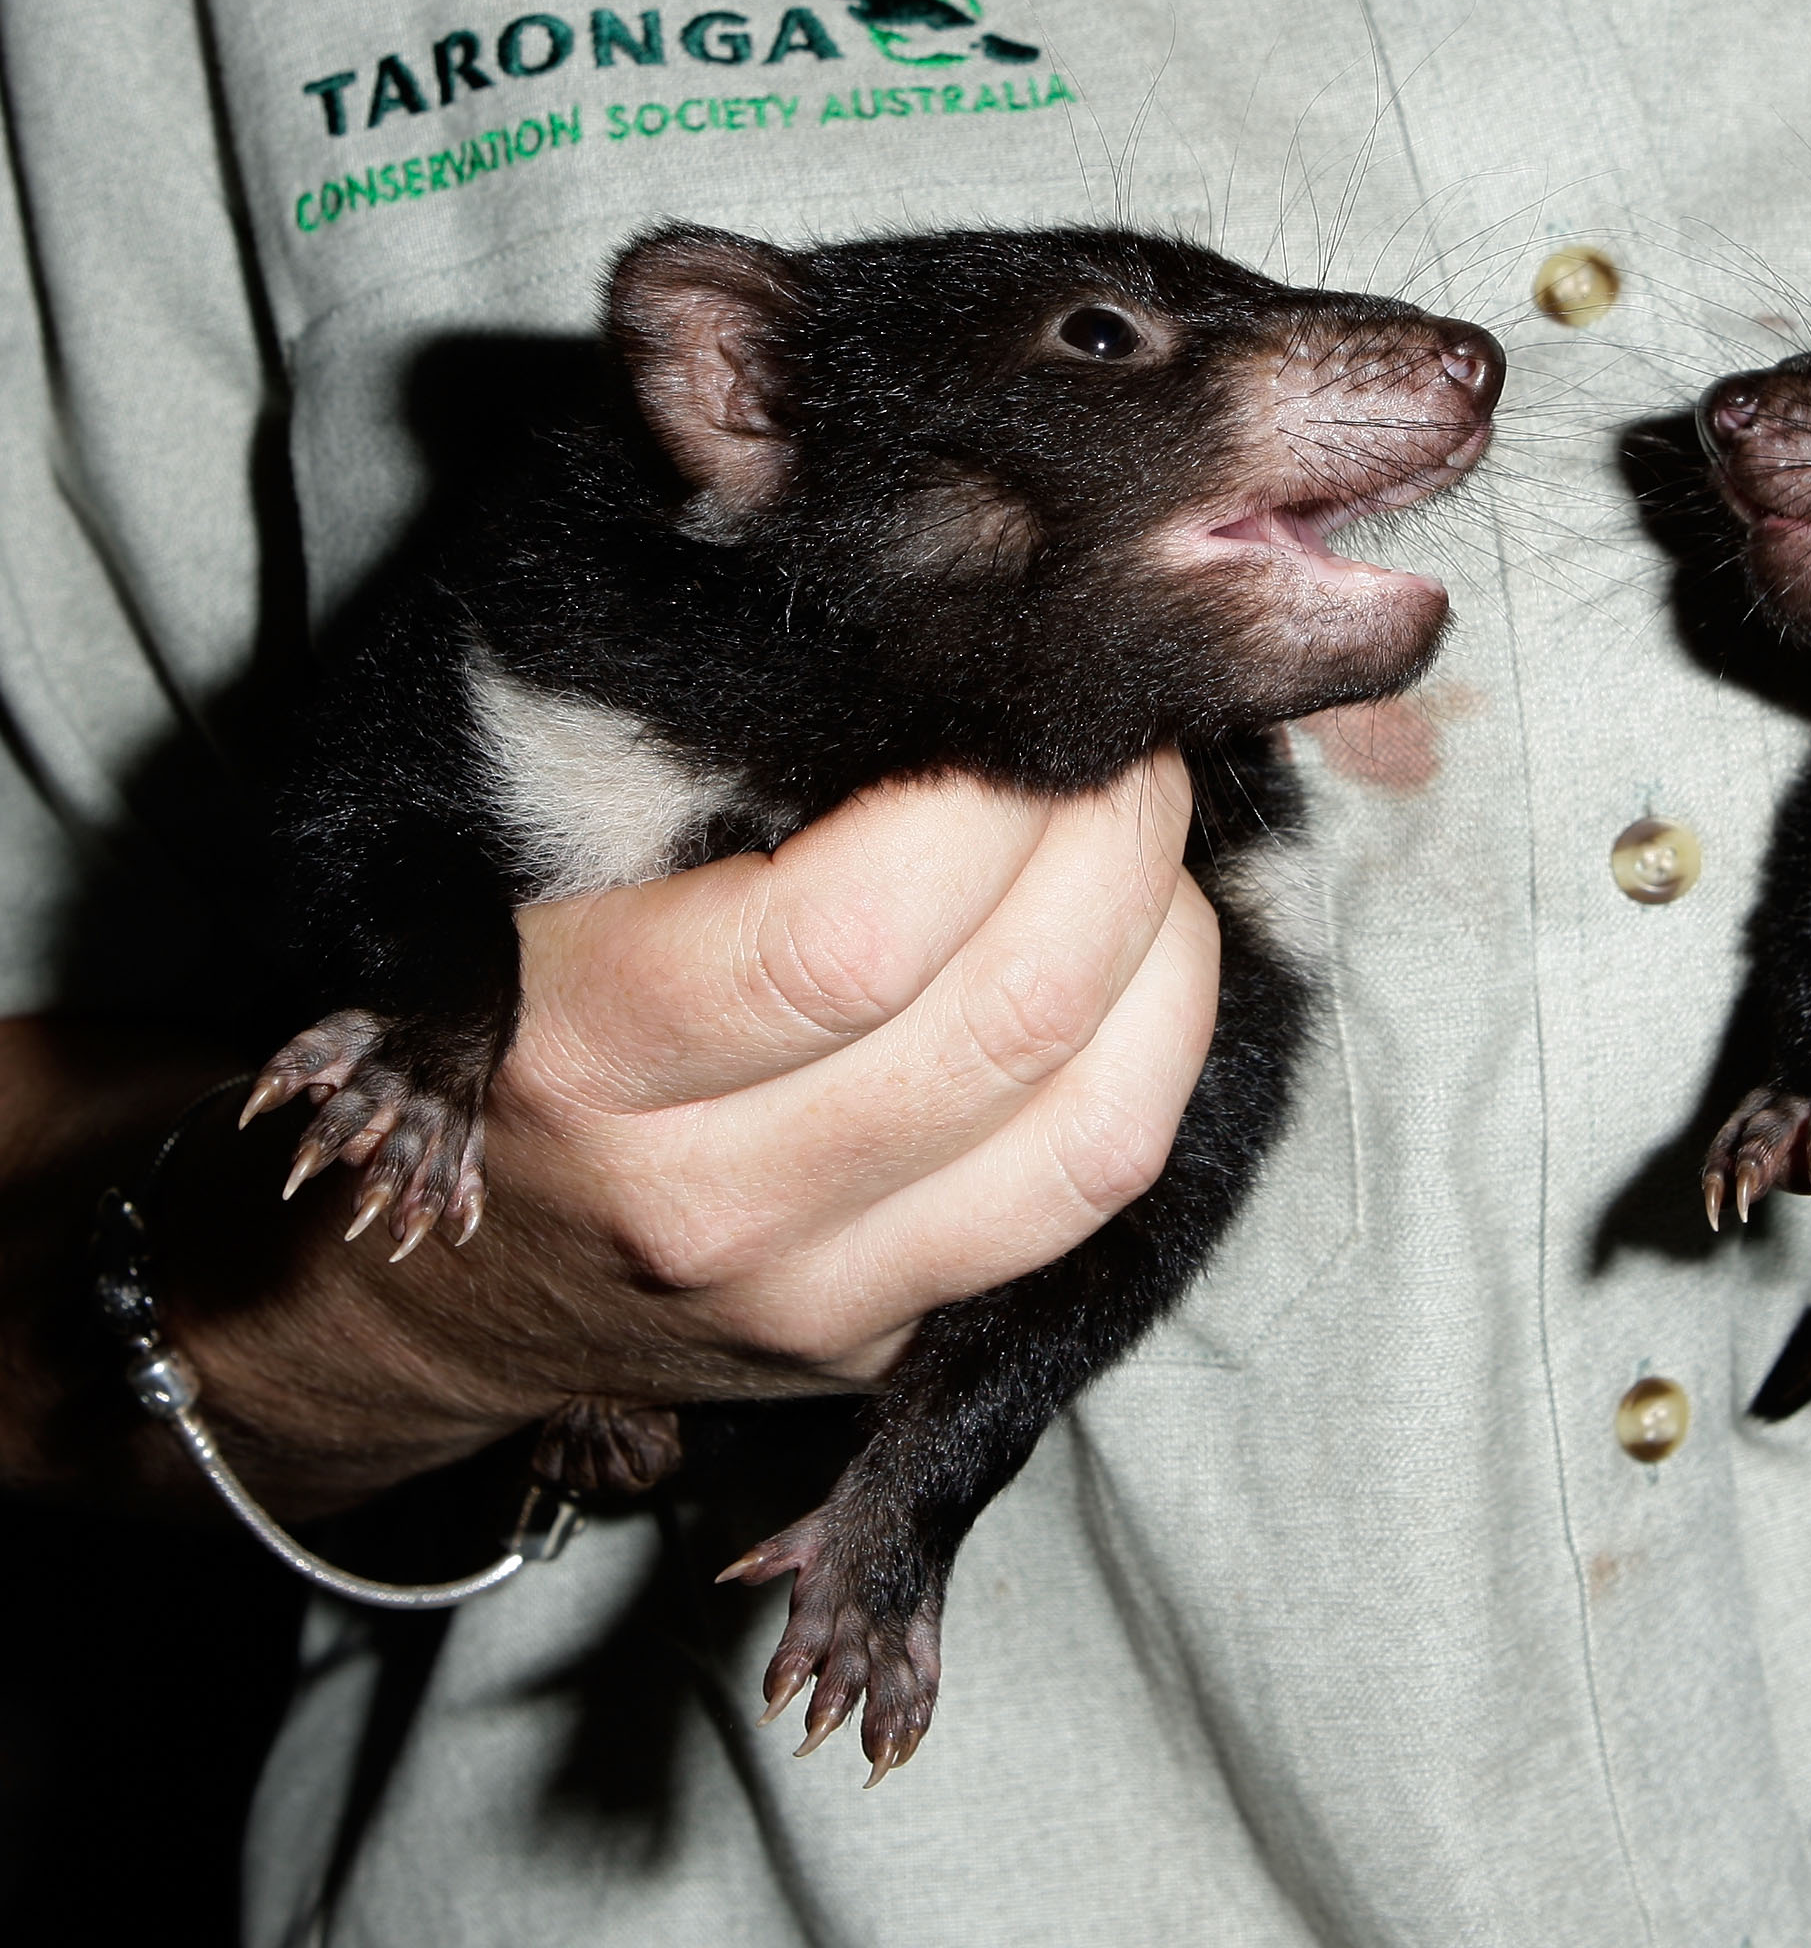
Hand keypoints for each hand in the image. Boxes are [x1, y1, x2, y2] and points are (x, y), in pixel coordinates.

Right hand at [179, 755, 1217, 1511]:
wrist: (438, 1297)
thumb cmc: (503, 1028)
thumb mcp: (529, 881)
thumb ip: (708, 780)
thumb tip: (953, 672)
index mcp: (589, 1050)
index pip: (855, 930)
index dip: (995, 802)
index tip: (1034, 703)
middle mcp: (706, 1199)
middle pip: (1009, 1014)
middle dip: (1118, 848)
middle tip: (1132, 752)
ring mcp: (814, 1296)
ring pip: (1094, 1125)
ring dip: (1169, 955)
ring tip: (1151, 852)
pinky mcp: (892, 1342)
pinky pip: (1090, 1199)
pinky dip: (1155, 1060)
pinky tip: (1148, 969)